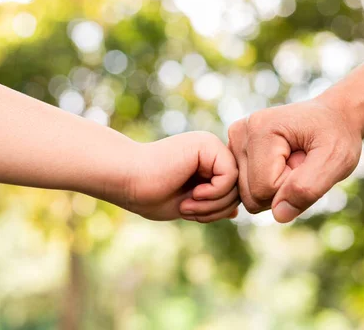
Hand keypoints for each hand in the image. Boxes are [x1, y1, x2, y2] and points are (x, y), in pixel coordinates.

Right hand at [122, 131, 238, 221]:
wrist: (126, 179)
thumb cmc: (149, 194)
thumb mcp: (188, 205)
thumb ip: (211, 205)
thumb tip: (236, 211)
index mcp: (206, 163)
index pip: (232, 191)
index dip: (219, 210)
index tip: (195, 217)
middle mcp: (211, 151)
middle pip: (237, 187)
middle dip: (218, 209)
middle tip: (190, 214)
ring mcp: (210, 145)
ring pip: (236, 183)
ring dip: (215, 205)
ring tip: (188, 207)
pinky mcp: (207, 144)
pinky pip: (230, 175)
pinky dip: (215, 192)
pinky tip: (194, 195)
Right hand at [228, 99, 361, 222]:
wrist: (335, 116)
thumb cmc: (338, 135)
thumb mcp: (336, 160)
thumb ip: (307, 188)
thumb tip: (278, 215)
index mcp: (260, 129)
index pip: (264, 189)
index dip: (293, 187)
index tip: (309, 161)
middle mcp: (240, 132)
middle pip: (251, 196)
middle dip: (282, 189)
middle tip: (303, 162)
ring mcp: (235, 141)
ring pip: (248, 197)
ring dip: (277, 188)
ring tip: (294, 161)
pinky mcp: (236, 151)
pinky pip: (247, 190)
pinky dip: (268, 186)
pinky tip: (282, 165)